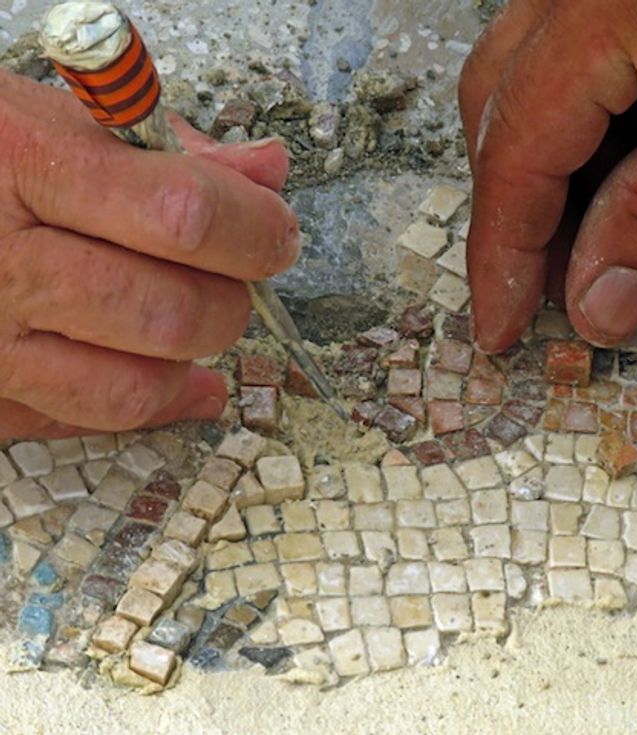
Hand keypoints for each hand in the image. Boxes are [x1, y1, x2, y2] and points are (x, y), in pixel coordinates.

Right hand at [0, 70, 297, 438]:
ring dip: (191, 356)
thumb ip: (162, 145)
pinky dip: (152, 403)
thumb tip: (266, 169)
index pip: (184, 214)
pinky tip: (182, 382)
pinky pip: (87, 421)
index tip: (275, 232)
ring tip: (192, 317)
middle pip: (172, 312)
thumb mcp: (47, 116)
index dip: (255, 229)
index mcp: (22, 165)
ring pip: (137, 384)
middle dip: (231, 299)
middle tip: (233, 277)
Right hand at [460, 0, 636, 351]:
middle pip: (509, 124)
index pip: (516, 157)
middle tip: (555, 297)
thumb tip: (595, 304)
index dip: (502, 256)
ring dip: (583, 193)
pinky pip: (600, 84)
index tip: (500, 325)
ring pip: (551, 108)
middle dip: (532, 223)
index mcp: (598, 11)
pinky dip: (623, 152)